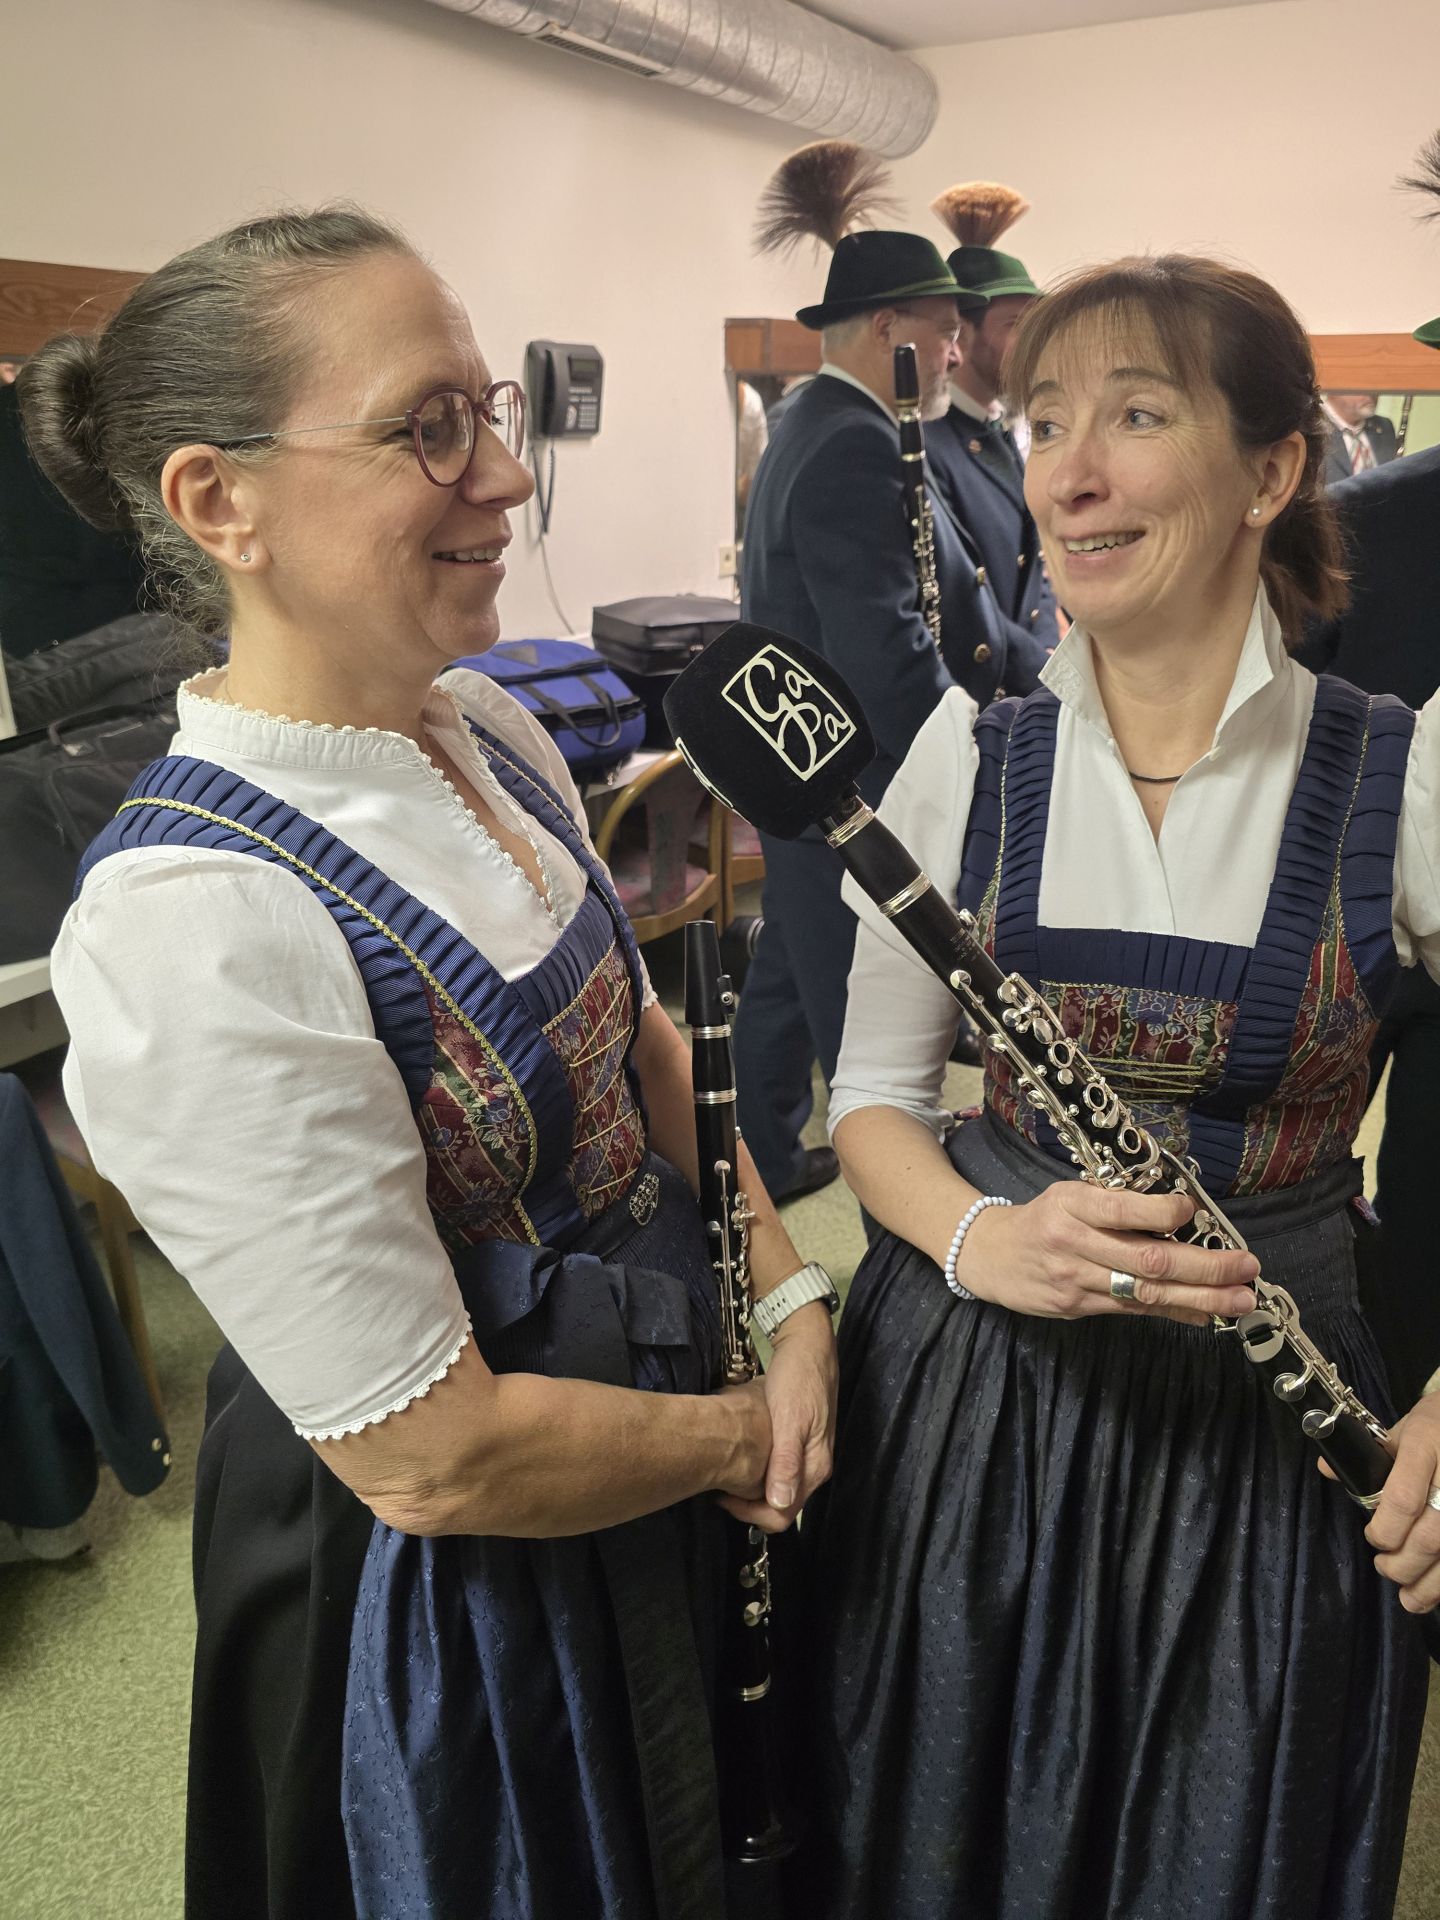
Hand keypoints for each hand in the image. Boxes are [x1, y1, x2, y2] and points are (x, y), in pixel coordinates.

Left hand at [721, 1302, 836, 1534]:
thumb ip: (786, 1462)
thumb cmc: (798, 1378)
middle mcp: (814, 1467)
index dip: (750, 1515)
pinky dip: (756, 1470)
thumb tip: (779, 1504)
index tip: (723, 1498)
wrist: (808, 1344)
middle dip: (747, 1503)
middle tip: (718, 1486)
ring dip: (750, 1488)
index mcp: (815, 1467)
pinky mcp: (798, 1442)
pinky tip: (739, 1455)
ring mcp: (806, 1455)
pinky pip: (776, 1470)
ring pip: (776, 1489)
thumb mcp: (790, 1418)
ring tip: (724, 1471)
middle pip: (779, 1506)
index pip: (783, 1515)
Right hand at [959, 1182, 1258, 1325]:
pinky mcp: (1077, 1308)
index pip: (1122, 1209)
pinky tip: (1206, 1314)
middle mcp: (1073, 1243)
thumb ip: (1117, 1205)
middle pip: (1147, 1260)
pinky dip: (1173, 1312)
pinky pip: (1133, 1311)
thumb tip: (1182, 1217)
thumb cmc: (1042, 1218)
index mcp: (1072, 1204)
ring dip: (1200, 1298)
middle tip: (1247, 1267)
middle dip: (1204, 1267)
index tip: (1194, 1210)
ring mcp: (1075, 1280)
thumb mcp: (1070, 1194)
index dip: (1163, 1213)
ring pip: (1146, 1293)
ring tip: (1240, 1299)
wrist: (989, 1255)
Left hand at [1360, 1393, 1439, 1613]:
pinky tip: (1433, 1592)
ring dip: (1428, 1585)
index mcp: (1424, 1444)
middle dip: (1403, 1564)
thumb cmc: (1434, 1425)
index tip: (1373, 1538)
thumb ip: (1368, 1454)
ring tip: (1408, 1597)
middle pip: (1430, 1536)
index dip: (1384, 1529)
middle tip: (1385, 1569)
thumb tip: (1327, 1469)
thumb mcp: (1400, 1430)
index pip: (1402, 1498)